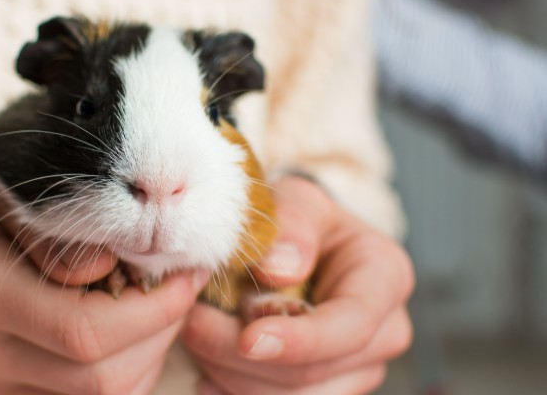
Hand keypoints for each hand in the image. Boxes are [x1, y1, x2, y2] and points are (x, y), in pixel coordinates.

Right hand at [0, 163, 207, 393]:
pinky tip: (133, 327)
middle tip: (181, 285)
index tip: (188, 272)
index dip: (154, 311)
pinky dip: (129, 368)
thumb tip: (110, 271)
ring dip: (151, 353)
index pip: (84, 332)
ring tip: (157, 303)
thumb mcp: (12, 186)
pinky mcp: (8, 393)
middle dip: (162, 332)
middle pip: (101, 378)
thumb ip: (57, 231)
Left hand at [182, 176, 413, 394]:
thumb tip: (277, 270)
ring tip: (194, 336)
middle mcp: (385, 332)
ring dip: (231, 374)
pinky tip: (206, 372)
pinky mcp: (330, 388)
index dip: (299, 340)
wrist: (308, 244)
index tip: (247, 340)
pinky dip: (234, 391)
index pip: (350, 324)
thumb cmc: (303, 220)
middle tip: (190, 325)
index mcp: (386, 278)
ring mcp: (360, 369)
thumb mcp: (299, 200)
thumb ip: (293, 224)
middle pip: (313, 371)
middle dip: (242, 356)